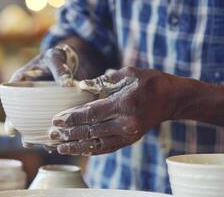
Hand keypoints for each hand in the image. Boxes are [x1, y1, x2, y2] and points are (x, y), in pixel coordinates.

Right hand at [4, 45, 78, 146]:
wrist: (67, 60)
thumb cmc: (56, 56)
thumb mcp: (56, 57)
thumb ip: (59, 68)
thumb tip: (66, 84)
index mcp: (20, 84)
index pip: (10, 103)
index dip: (9, 119)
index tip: (11, 131)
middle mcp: (27, 98)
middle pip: (21, 119)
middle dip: (24, 133)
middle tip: (29, 144)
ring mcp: (39, 105)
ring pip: (35, 124)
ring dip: (39, 137)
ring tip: (46, 146)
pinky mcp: (51, 110)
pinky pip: (49, 122)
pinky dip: (52, 132)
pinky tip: (59, 142)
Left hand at [49, 67, 177, 155]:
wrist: (172, 99)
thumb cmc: (150, 82)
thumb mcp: (128, 74)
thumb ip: (104, 81)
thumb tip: (82, 86)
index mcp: (124, 105)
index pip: (91, 114)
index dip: (72, 118)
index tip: (56, 120)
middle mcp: (126, 124)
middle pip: (91, 132)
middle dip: (69, 134)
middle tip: (51, 135)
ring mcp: (128, 135)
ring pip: (97, 144)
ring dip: (76, 146)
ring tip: (59, 148)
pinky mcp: (129, 140)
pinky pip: (107, 148)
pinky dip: (91, 150)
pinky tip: (78, 150)